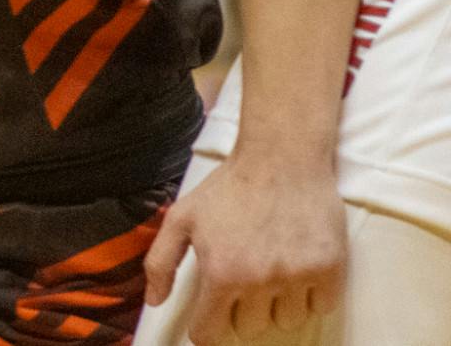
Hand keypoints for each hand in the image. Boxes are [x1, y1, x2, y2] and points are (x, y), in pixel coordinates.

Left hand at [143, 149, 346, 345]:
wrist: (280, 158)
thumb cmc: (227, 188)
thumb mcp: (181, 217)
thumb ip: (160, 262)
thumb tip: (155, 302)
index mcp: (221, 272)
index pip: (211, 332)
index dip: (207, 329)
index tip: (211, 320)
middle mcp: (259, 281)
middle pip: (250, 329)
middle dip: (243, 309)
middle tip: (245, 277)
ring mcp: (297, 277)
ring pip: (288, 321)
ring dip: (279, 303)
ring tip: (273, 268)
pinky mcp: (330, 269)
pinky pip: (322, 307)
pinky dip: (312, 294)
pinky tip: (299, 266)